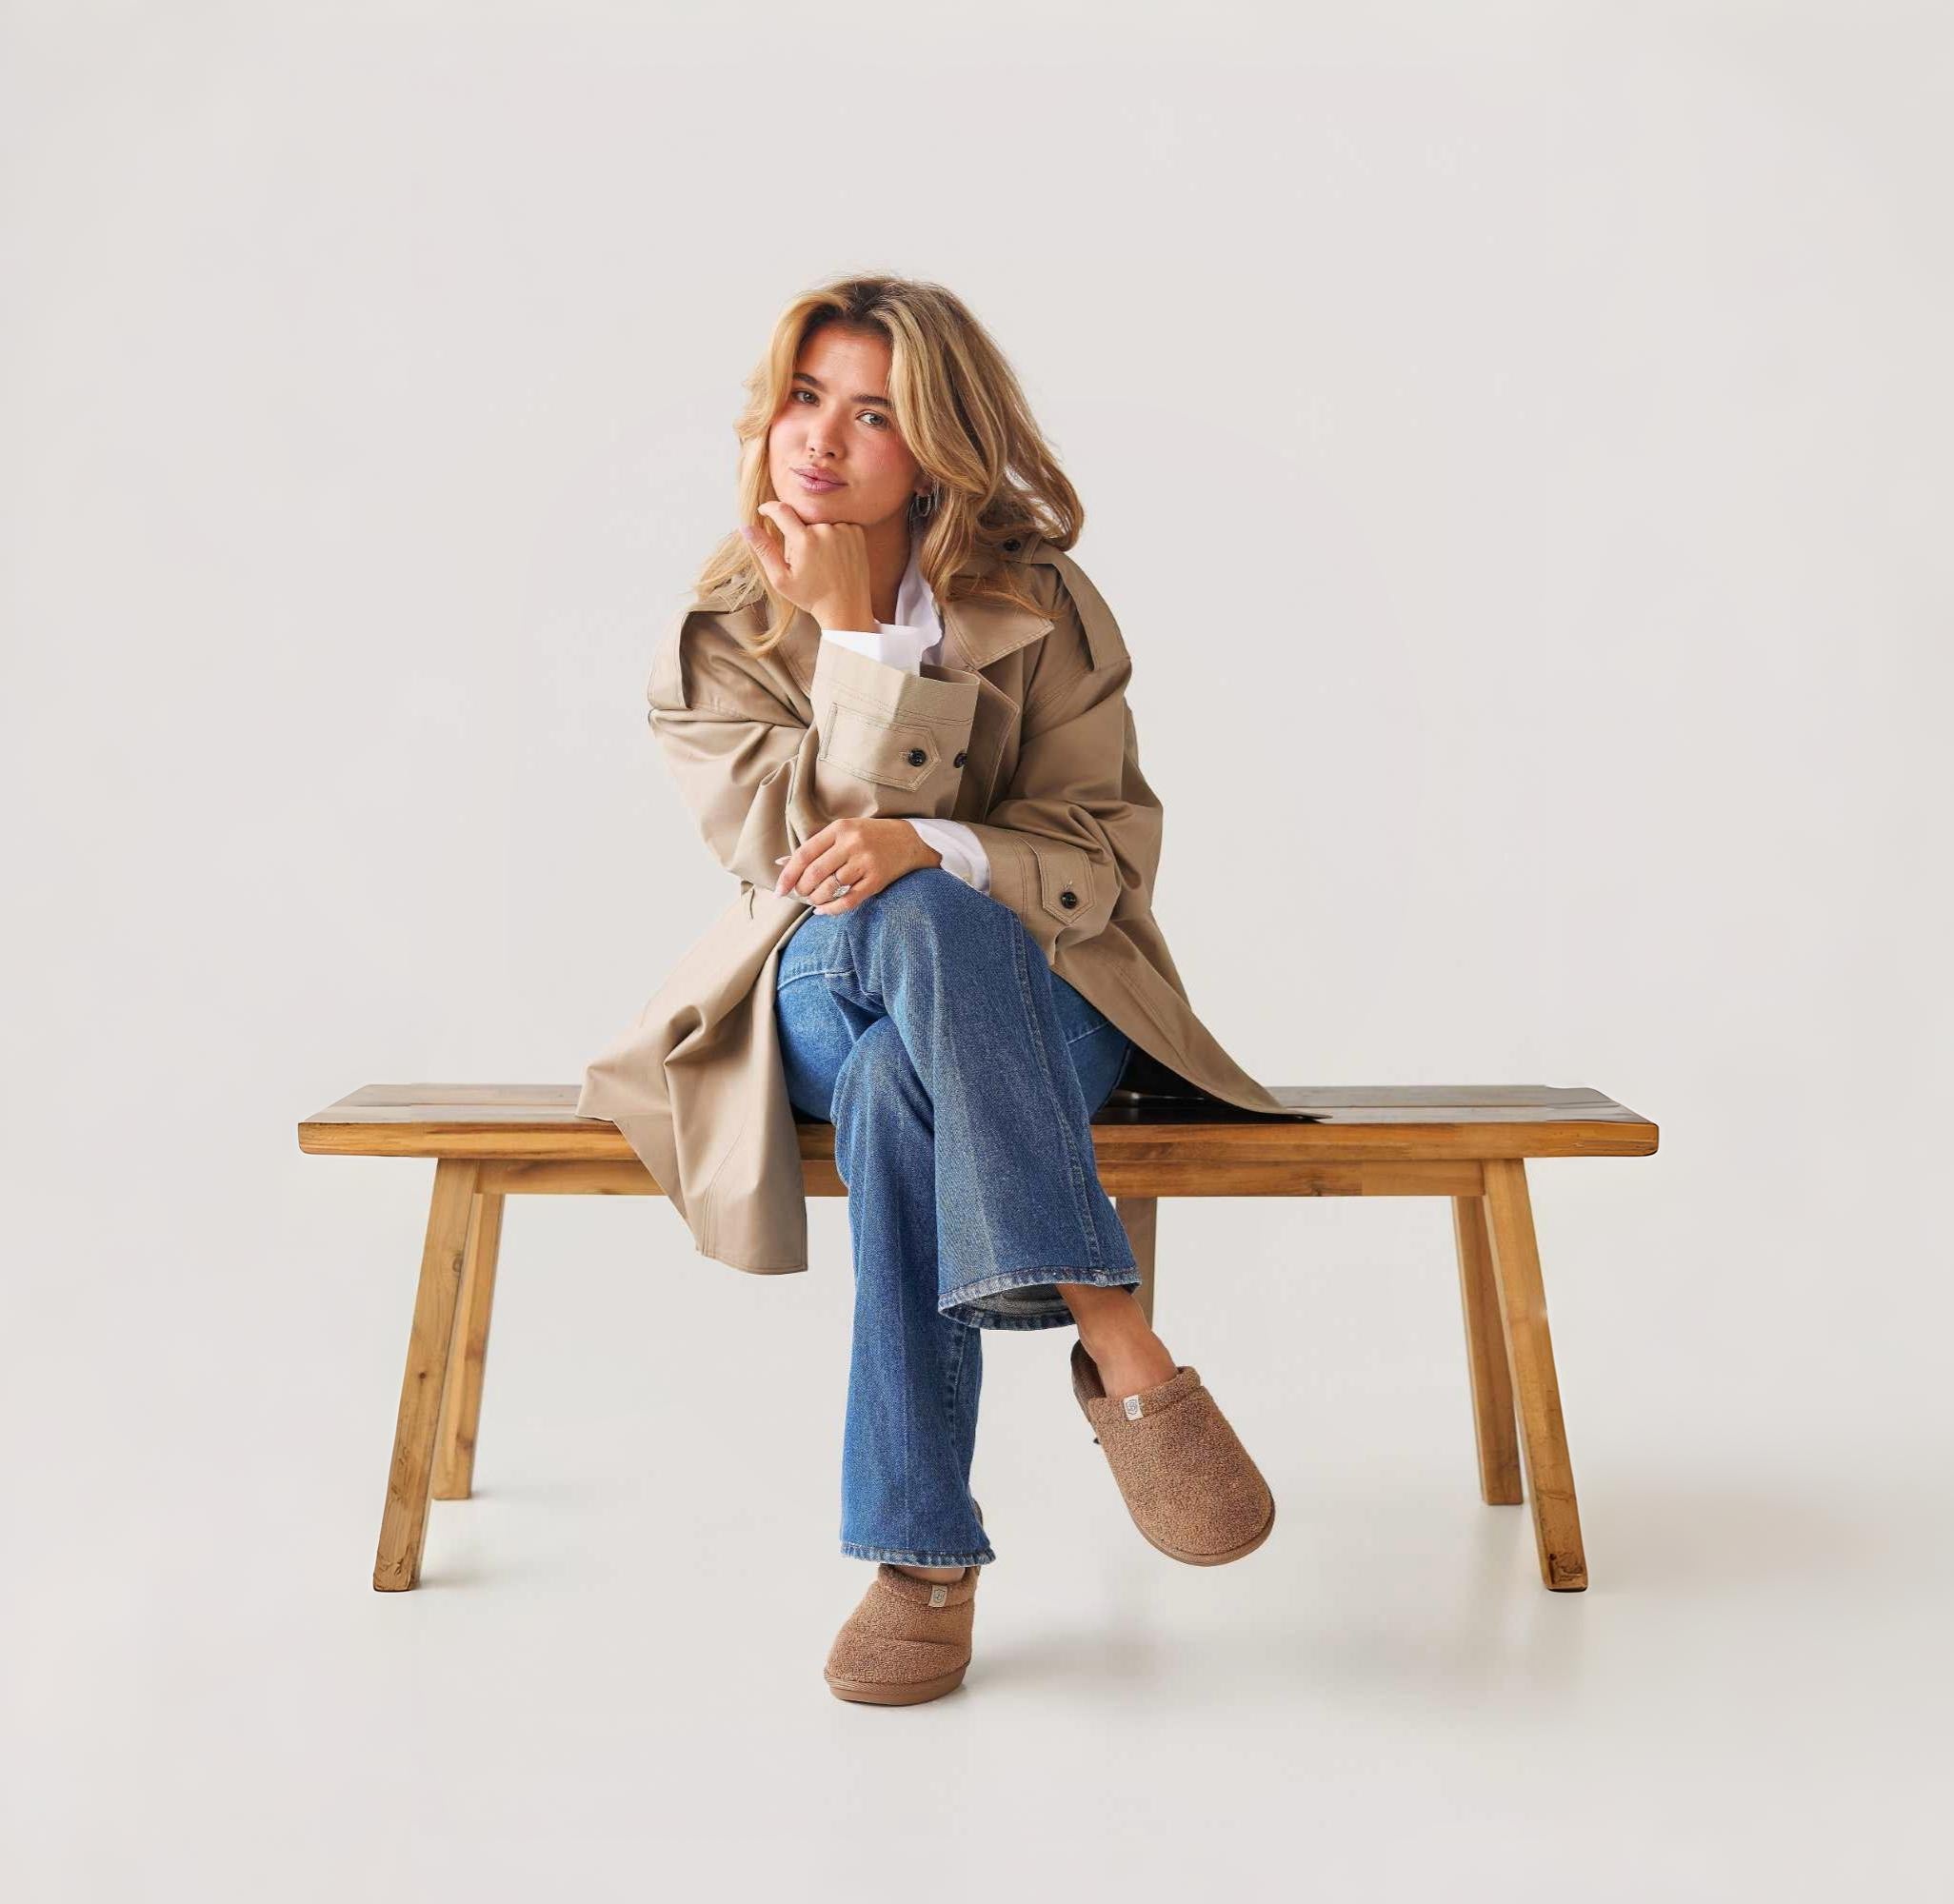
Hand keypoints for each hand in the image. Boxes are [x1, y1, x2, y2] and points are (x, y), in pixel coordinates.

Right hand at [742, 504, 873, 629]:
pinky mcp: (856, 532)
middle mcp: (826, 530)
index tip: (764, 512)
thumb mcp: (781, 579)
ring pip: (819, 521)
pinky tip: (834, 555)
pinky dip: (832, 535)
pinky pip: (837, 524)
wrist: (846, 607)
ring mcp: (844, 529)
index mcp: (805, 540)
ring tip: (820, 559)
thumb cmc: (811, 597)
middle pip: (801, 519)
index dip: (769, 508)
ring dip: (815, 534)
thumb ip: (764, 550)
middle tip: (802, 558)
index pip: (781, 510)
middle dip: (796, 533)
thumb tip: (746, 527)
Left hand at [773, 818, 940, 914]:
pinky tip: (823, 910)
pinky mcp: (876, 880)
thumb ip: (814, 847)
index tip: (779, 891)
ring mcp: (865, 862)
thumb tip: (780, 863)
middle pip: (815, 873)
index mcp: (839, 829)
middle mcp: (852, 844)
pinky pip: (848, 900)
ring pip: (830, 888)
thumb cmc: (868, 837)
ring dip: (816, 899)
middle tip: (799, 895)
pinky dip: (832, 909)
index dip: (788, 875)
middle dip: (802, 889)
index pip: (805, 854)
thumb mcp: (842, 833)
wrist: (909, 841)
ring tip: (813, 900)